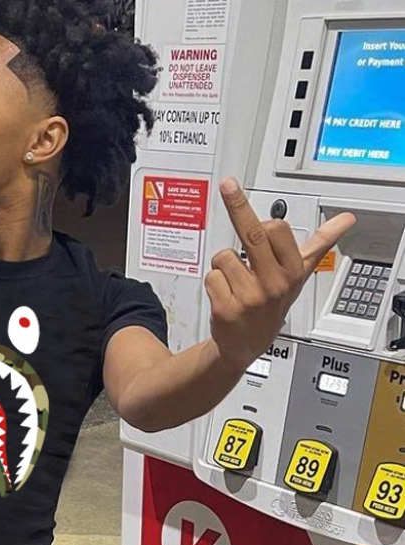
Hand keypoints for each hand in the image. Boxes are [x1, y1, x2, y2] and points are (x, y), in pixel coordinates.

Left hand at [206, 179, 356, 372]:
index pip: (277, 229)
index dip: (264, 222)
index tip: (254, 202)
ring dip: (223, 266)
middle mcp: (273, 284)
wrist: (246, 345)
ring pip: (224, 256)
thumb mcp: (300, 275)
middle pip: (252, 234)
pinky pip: (211, 276)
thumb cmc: (272, 304)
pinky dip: (213, 283)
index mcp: (291, 271)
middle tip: (228, 185)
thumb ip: (320, 244)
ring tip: (235, 282)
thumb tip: (346, 220)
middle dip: (237, 206)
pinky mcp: (226, 310)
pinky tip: (225, 296)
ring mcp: (249, 298)